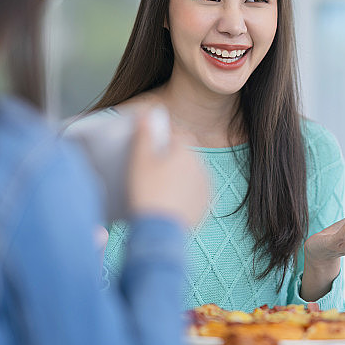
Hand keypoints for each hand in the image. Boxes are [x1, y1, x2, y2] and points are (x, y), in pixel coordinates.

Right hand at [127, 107, 208, 228]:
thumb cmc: (147, 192)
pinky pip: (194, 192)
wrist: (159, 230)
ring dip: (179, 175)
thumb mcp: (139, 160)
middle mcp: (201, 165)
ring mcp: (205, 185)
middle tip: (152, 168)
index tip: (152, 145)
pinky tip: (169, 200)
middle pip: (185, 154)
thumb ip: (144, 134)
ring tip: (159, 187)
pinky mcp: (205, 204)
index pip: (178, 134)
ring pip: (191, 173)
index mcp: (186, 150)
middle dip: (172, 157)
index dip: (165, 137)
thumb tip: (148, 114)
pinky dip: (184, 193)